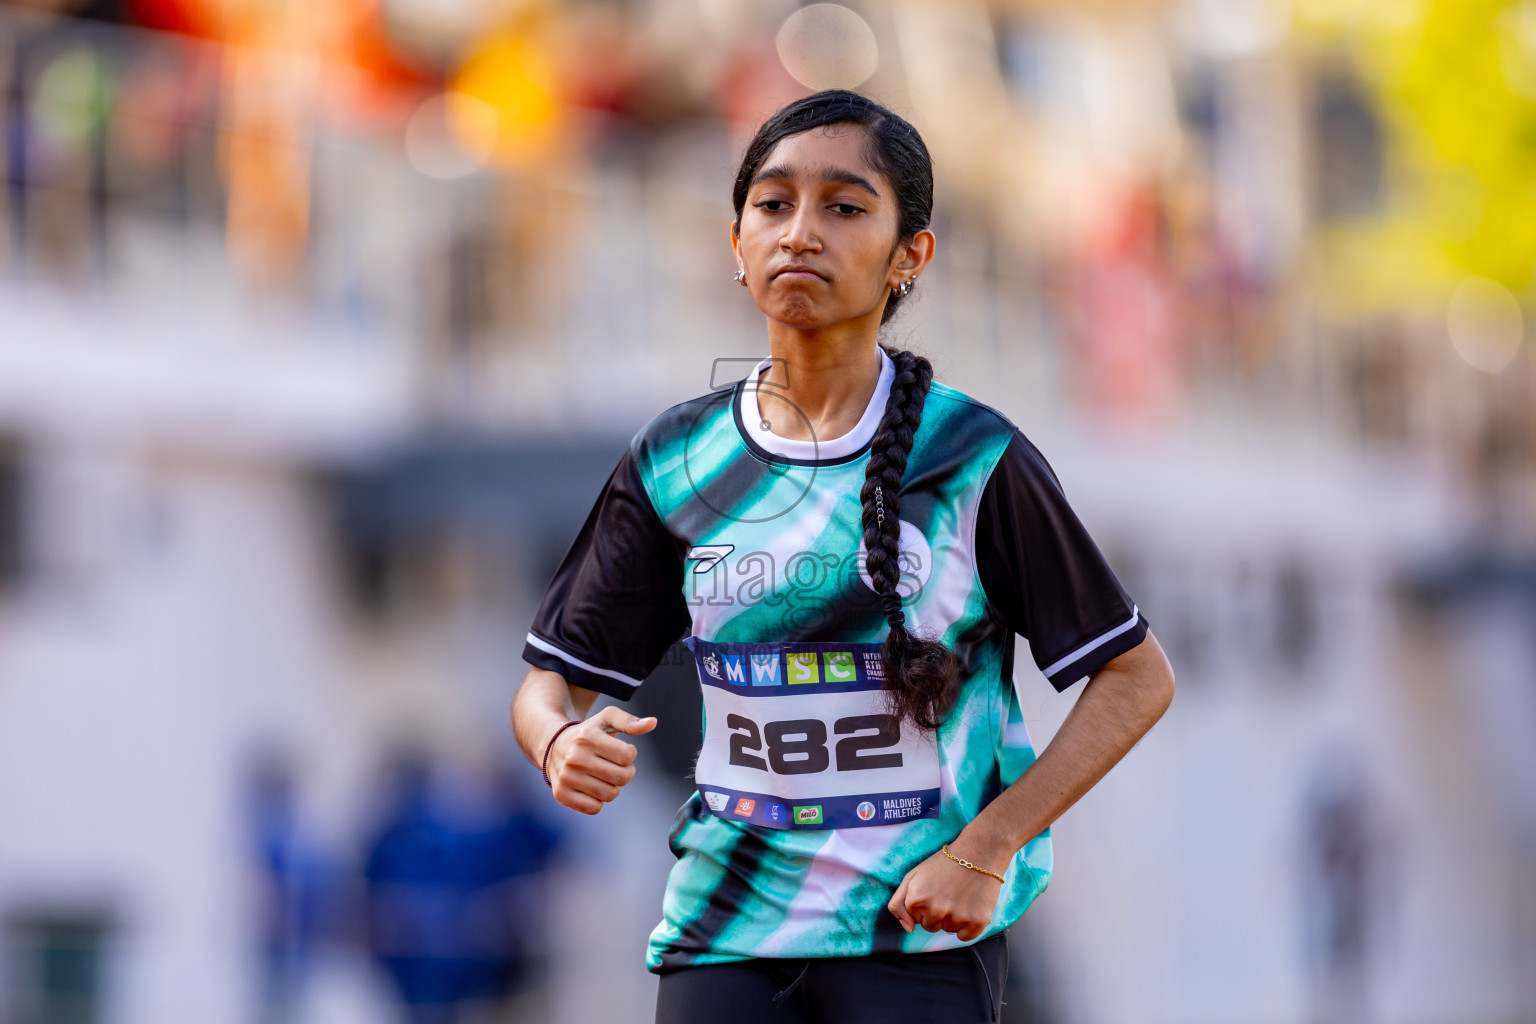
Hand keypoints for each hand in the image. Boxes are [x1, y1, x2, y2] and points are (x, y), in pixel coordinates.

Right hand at [546, 707, 656, 814]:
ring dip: (613, 787)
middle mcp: (575, 758)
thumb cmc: (588, 733)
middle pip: (622, 777)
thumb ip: (630, 722)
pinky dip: (598, 800)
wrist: (552, 746)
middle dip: (626, 772)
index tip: (620, 750)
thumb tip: (652, 723)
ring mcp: (566, 777)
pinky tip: (592, 786)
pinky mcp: (562, 794)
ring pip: (610, 795)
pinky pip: (594, 808)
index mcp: (587, 737)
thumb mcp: (607, 719)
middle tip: (616, 766)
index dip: (630, 754)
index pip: (627, 756)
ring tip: (604, 775)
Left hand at [887, 842, 1005, 941]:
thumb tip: (908, 929)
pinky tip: (970, 907)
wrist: (977, 853)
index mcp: (916, 900)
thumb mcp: (912, 876)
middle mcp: (935, 912)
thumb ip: (898, 904)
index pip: (916, 918)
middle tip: (948, 893)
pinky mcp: (976, 922)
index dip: (925, 904)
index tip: (934, 891)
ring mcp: (956, 918)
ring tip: (960, 896)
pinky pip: (965, 937)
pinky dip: (968, 926)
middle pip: (932, 926)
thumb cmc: (943, 864)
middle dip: (938, 913)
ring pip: (949, 930)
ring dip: (953, 918)